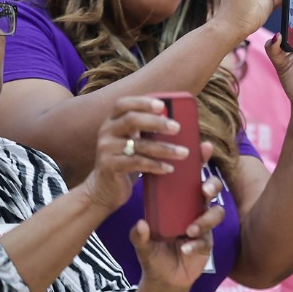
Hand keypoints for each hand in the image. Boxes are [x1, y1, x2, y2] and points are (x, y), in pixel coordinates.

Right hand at [80, 96, 198, 213]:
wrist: (103, 189)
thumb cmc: (126, 162)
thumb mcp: (136, 143)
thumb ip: (153, 133)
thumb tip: (189, 133)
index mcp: (113, 121)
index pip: (124, 104)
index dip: (142, 102)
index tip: (162, 105)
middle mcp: (107, 131)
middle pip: (131, 120)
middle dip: (156, 122)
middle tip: (177, 128)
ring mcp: (106, 148)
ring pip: (138, 145)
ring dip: (164, 148)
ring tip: (183, 153)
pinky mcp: (109, 166)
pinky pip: (136, 163)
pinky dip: (155, 165)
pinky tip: (168, 168)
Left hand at [131, 141, 223, 291]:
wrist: (162, 278)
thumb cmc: (153, 252)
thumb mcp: (141, 243)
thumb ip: (140, 236)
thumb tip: (141, 224)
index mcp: (179, 201)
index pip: (191, 176)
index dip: (200, 160)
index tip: (203, 146)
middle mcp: (194, 209)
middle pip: (212, 189)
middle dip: (212, 186)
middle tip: (203, 190)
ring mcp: (203, 226)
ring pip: (216, 213)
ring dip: (205, 219)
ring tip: (190, 229)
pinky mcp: (206, 244)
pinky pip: (207, 239)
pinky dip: (196, 244)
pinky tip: (185, 248)